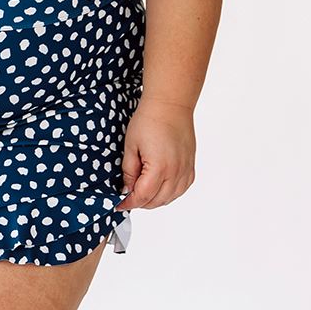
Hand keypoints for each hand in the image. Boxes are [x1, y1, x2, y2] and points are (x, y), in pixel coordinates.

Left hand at [115, 96, 195, 210]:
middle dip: (140, 202)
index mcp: (159, 167)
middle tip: (128, 196)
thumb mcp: (131, 145)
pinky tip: (159, 186)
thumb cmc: (149, 119)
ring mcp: (185, 170)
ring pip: (170, 198)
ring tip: (141, 191)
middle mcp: (176, 172)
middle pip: (157, 201)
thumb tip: (127, 189)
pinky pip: (181, 189)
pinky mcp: (191, 167)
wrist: (170, 105)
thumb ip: (129, 170)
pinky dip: (169, 193)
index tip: (119, 204)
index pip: (143, 196)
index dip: (129, 203)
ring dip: (155, 199)